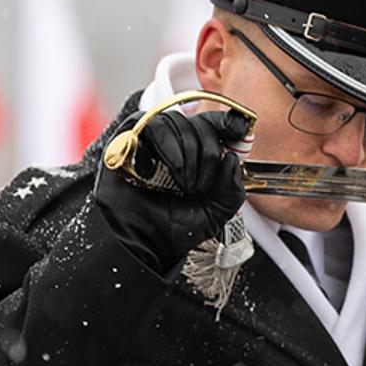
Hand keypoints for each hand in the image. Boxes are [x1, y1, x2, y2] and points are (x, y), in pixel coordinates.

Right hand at [93, 107, 253, 273]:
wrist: (143, 243)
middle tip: (203, 185)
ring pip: (177, 121)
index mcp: (198, 154)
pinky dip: (168, 147)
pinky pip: (150, 123)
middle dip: (209, 153)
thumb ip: (232, 188)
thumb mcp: (217, 211)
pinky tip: (169, 172)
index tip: (239, 133)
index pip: (216, 123)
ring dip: (188, 154)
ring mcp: (151, 140)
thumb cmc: (175, 228)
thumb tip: (232, 158)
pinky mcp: (126, 140)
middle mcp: (175, 143)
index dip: (229, 124)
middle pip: (201, 123)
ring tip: (186, 184)